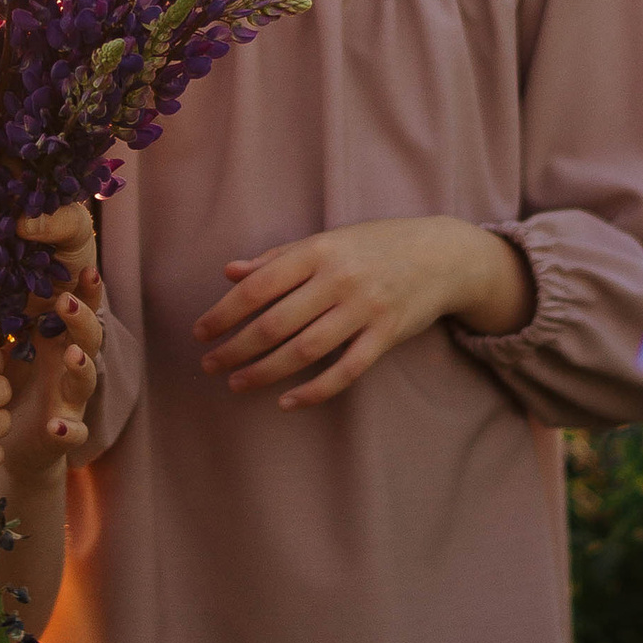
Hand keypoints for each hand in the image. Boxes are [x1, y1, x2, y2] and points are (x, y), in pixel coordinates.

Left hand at [0, 285, 102, 482]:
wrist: (12, 443)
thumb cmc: (10, 386)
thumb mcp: (6, 349)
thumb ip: (5, 320)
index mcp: (58, 343)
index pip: (78, 311)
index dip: (87, 292)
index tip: (87, 268)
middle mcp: (70, 368)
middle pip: (89, 339)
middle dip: (81, 320)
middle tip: (66, 302)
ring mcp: (71, 401)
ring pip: (87, 381)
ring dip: (82, 367)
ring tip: (73, 356)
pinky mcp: (64, 434)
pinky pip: (74, 432)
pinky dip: (69, 430)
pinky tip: (57, 425)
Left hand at [194, 214, 528, 408]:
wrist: (442, 254)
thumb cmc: (374, 246)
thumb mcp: (326, 241)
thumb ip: (277, 258)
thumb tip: (229, 272)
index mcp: (318, 250)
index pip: (259, 285)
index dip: (225, 312)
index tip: (200, 332)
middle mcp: (339, 279)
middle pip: (276, 323)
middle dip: (236, 348)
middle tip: (209, 364)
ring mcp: (365, 309)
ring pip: (305, 350)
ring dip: (265, 372)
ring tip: (237, 383)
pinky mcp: (386, 335)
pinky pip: (345, 371)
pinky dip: (314, 391)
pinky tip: (286, 401)